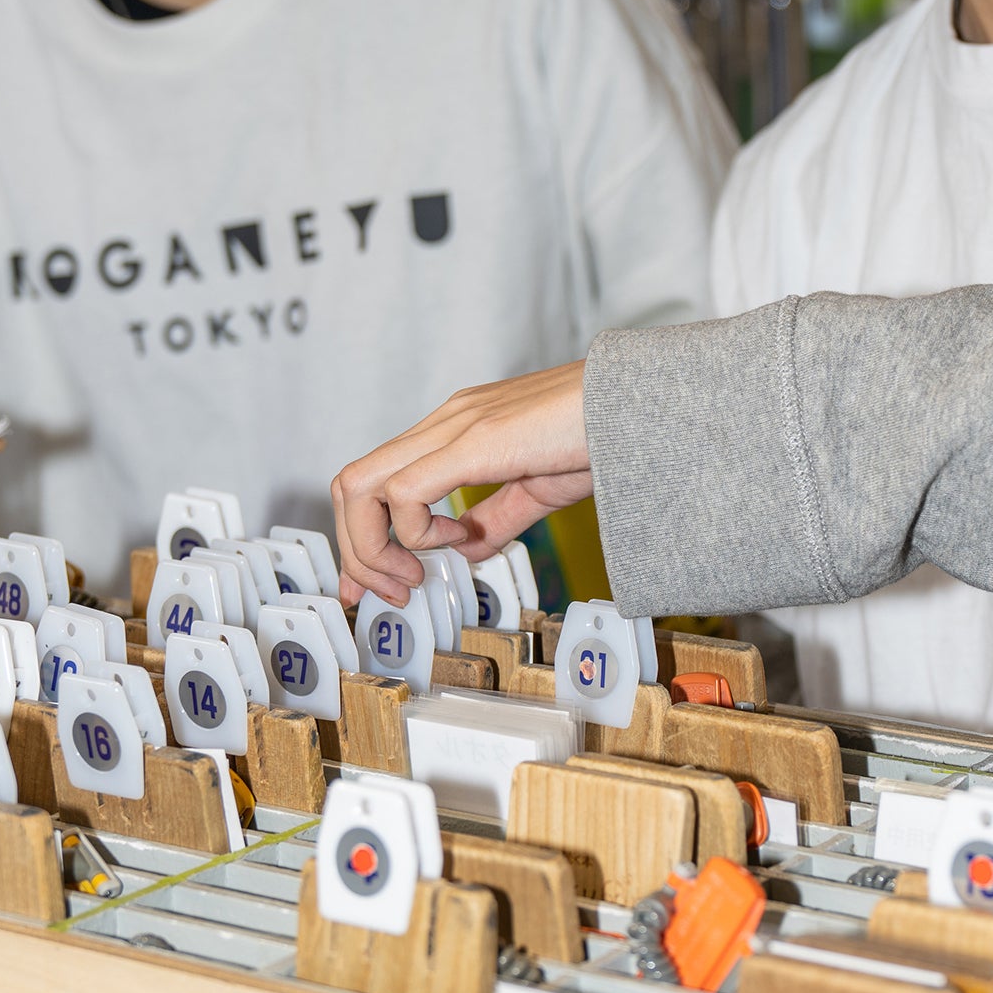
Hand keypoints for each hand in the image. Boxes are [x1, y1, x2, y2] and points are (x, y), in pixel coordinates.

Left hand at [333, 363, 590, 605]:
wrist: (640, 405)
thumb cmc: (602, 432)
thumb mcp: (538, 486)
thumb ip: (498, 517)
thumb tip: (469, 549)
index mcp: (457, 429)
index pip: (376, 479)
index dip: (364, 536)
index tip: (378, 580)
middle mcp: (445, 422)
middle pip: (351, 484)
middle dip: (357, 549)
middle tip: (390, 588)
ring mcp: (453, 426)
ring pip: (361, 485)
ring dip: (374, 545)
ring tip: (413, 574)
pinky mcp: (473, 440)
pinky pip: (405, 493)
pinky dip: (417, 532)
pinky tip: (459, 540)